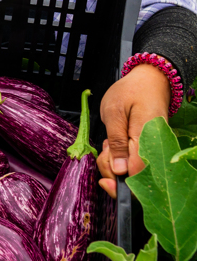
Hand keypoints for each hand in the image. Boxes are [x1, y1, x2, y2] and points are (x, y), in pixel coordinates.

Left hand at [97, 63, 170, 197]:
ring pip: (134, 172)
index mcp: (147, 141)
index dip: (117, 180)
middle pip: (135, 179)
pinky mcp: (151, 150)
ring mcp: (155, 151)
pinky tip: (116, 143)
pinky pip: (136, 163)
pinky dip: (122, 158)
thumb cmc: (131, 91)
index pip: (137, 177)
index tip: (103, 172)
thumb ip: (116, 142)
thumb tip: (120, 171)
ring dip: (115, 163)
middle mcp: (155, 150)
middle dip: (113, 171)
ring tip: (109, 141)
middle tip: (105, 148)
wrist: (151, 80)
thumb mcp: (114, 112)